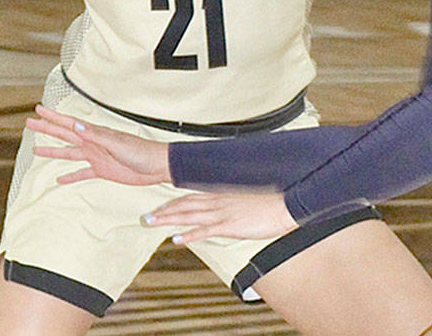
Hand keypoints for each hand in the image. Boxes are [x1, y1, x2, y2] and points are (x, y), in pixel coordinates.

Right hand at [27, 105, 170, 185]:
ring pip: (69, 154)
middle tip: (30, 123)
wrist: (156, 166)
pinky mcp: (102, 170)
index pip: (69, 123)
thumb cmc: (141, 151)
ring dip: (54, 152)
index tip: (38, 109)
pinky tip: (60, 179)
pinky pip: (82, 173)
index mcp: (95, 134)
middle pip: (64, 135)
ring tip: (37, 150)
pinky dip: (70, 176)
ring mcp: (96, 156)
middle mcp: (93, 143)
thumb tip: (76, 125)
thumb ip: (96, 135)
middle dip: (47, 129)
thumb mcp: (116, 142)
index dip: (53, 117)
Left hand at [144, 191, 298, 243]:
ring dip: (169, 220)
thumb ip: (232, 201)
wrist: (285, 204)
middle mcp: (218, 201)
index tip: (159, 207)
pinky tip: (177, 238)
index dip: (173, 202)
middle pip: (184, 205)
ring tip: (151, 224)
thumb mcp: (247, 198)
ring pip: (189, 215)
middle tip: (146, 217)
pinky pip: (205, 231)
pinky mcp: (230, 225)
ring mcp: (222, 213)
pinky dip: (190, 234)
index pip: (191, 197)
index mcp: (221, 194)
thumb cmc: (270, 201)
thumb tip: (225, 207)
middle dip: (164, 211)